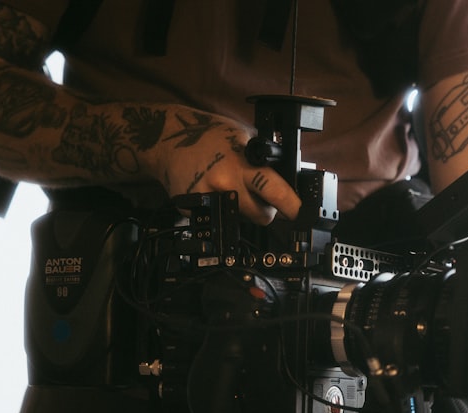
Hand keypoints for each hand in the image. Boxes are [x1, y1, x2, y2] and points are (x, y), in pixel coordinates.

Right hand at [155, 108, 300, 225]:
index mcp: (243, 163)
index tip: (300, 214)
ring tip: (233, 188)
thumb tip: (290, 177)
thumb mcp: (243, 136)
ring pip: (242, 220)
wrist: (167, 139)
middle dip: (266, 210)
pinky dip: (221, 209)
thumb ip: (265, 158)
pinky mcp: (193, 210)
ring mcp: (209, 198)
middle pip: (261, 215)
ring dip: (243, 210)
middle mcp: (226, 183)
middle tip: (261, 197)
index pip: (274, 190)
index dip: (291, 205)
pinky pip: (219, 218)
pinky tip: (213, 191)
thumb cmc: (209, 136)